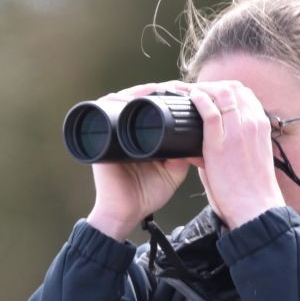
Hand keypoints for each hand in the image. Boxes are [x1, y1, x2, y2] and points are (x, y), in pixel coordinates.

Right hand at [87, 82, 194, 240]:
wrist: (124, 213)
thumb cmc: (146, 196)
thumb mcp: (173, 173)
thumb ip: (183, 155)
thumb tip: (199, 135)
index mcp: (141, 137)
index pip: (152, 107)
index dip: (166, 96)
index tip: (185, 93)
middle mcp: (125, 132)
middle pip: (137, 99)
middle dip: (156, 89)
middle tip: (174, 87)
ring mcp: (112, 133)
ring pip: (122, 99)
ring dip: (139, 91)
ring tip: (157, 88)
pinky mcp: (101, 137)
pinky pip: (104, 109)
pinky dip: (117, 100)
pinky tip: (132, 98)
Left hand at [186, 81, 283, 227]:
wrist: (256, 208)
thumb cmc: (250, 190)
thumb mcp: (244, 159)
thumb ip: (225, 147)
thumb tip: (197, 147)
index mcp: (261, 126)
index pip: (244, 93)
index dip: (224, 88)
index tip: (209, 92)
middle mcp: (253, 123)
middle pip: (233, 87)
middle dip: (211, 85)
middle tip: (193, 90)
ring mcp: (239, 131)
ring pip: (223, 93)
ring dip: (202, 88)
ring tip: (187, 92)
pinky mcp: (222, 144)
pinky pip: (211, 112)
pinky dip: (198, 100)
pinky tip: (189, 99)